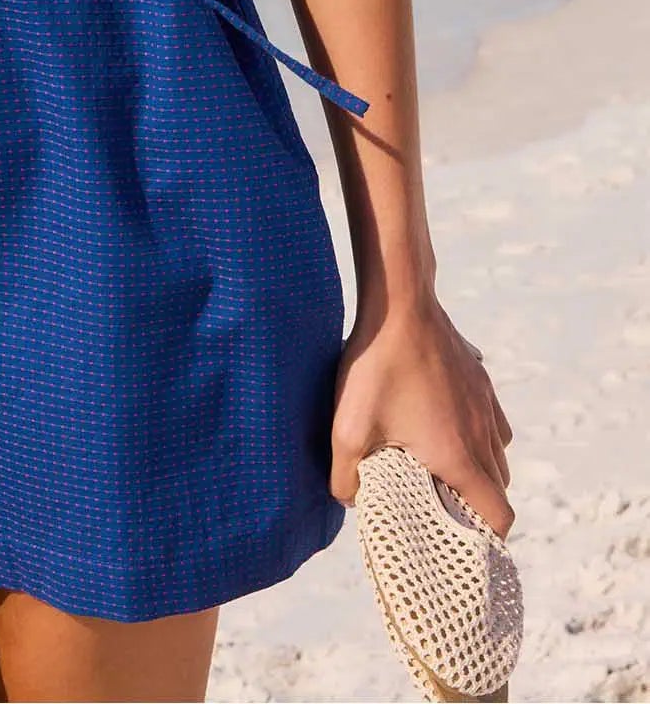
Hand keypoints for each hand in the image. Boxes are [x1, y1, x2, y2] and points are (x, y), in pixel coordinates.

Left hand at [330, 291, 514, 539]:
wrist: (400, 302)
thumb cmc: (375, 368)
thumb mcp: (346, 430)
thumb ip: (346, 478)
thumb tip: (351, 501)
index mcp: (460, 456)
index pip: (500, 516)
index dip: (488, 540)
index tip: (463, 545)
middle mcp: (483, 433)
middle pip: (500, 488)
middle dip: (479, 507)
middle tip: (442, 509)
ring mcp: (486, 403)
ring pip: (498, 454)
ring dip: (480, 470)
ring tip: (442, 469)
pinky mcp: (480, 378)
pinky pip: (492, 420)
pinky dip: (479, 435)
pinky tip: (445, 424)